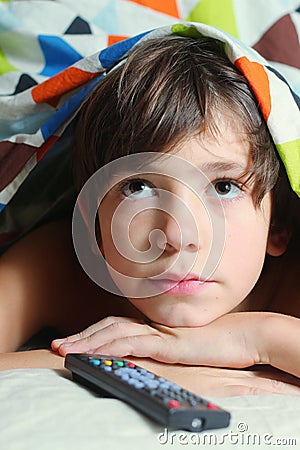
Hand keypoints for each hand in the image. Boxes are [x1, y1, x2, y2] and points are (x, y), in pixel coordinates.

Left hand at [51, 314, 299, 394]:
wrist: (240, 335)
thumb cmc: (212, 341)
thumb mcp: (180, 345)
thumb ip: (160, 345)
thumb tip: (141, 352)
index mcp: (152, 326)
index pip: (114, 326)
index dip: (90, 333)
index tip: (70, 343)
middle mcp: (151, 325)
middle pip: (108, 327)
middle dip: (80, 337)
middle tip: (57, 346)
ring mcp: (159, 332)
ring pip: (116, 333)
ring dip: (89, 341)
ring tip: (66, 351)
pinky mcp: (170, 342)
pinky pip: (137, 343)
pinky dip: (115, 346)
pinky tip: (100, 351)